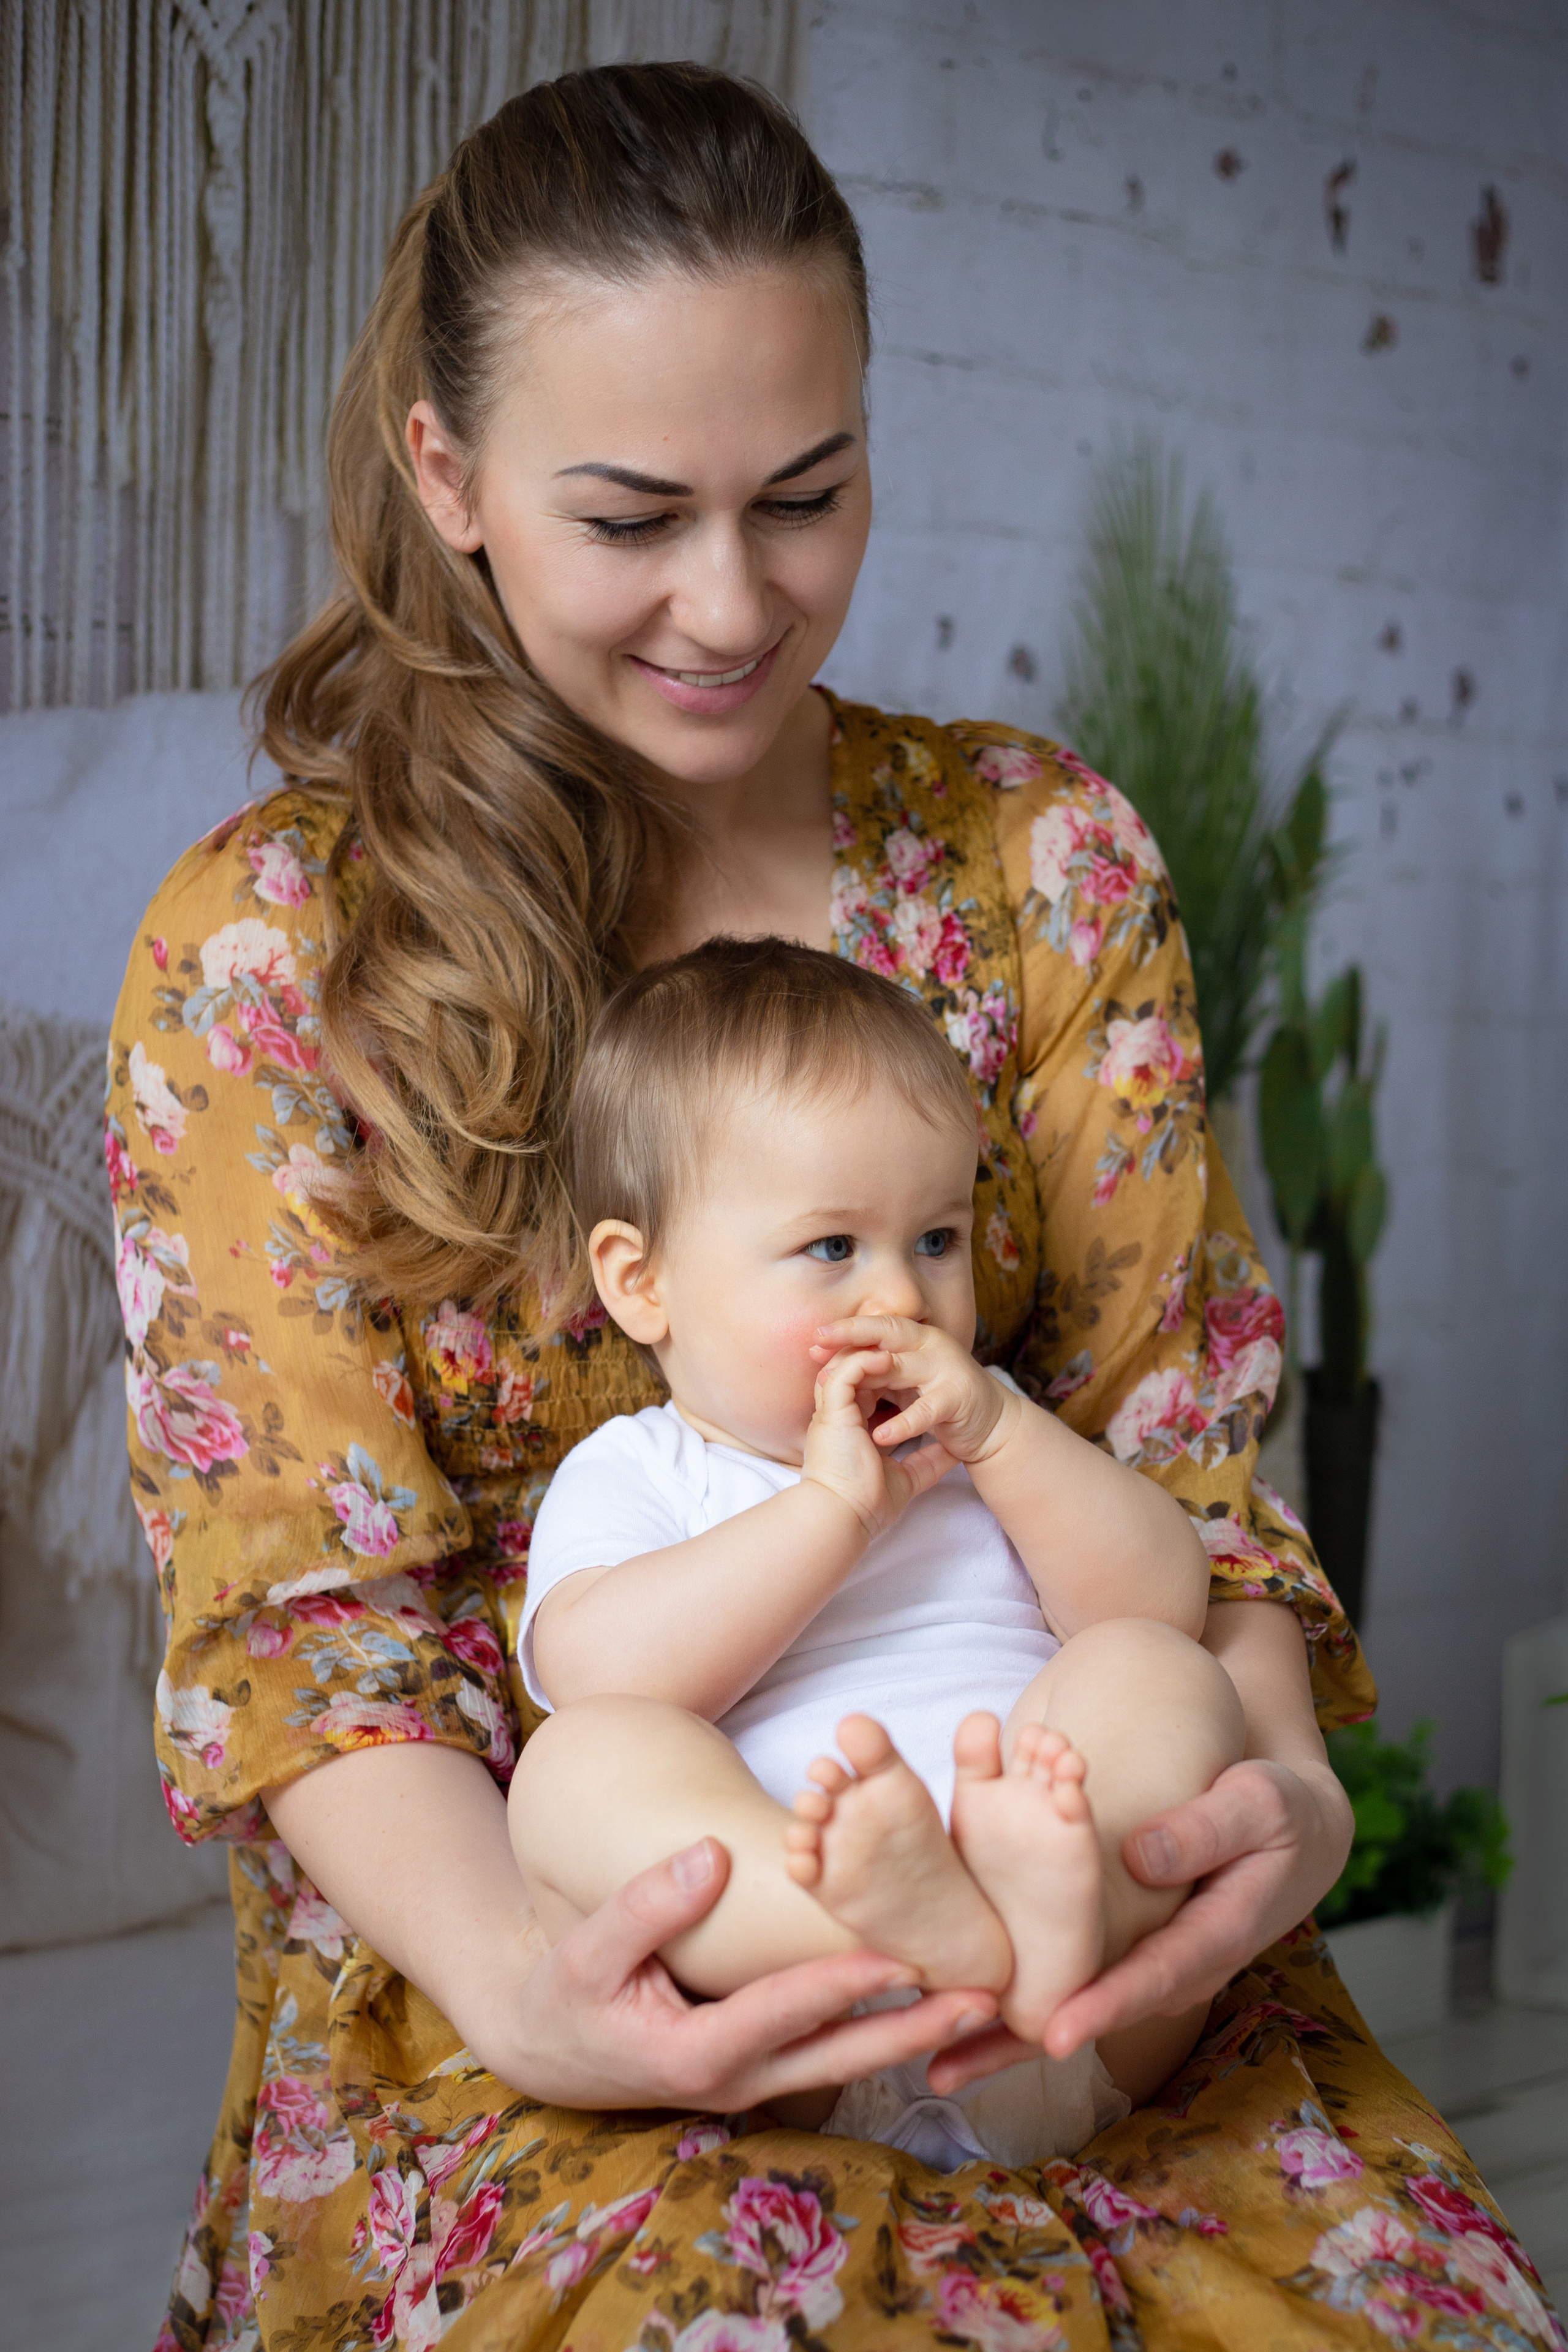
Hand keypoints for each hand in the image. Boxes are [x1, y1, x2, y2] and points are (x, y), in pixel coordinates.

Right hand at [479, 1835, 998, 2110]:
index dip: (842, 1987)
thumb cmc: (567, 1996)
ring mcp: (753, 2082)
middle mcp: (737, 2079)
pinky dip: (878, 2030)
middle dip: (912, 2030)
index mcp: (694, 2052)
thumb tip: (713, 1855)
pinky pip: (827, 2052)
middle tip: (980, 2000)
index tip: (899, 1957)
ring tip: (977, 2004)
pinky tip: (922, 2001)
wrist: (550, 2051)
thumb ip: (648, 1903)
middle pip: (838, 2057)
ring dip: (910, 2035)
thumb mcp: (588, 1949)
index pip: (783, 2013)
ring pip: (844, 2061)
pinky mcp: (761, 2069)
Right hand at [802, 1332, 960, 1538]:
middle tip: (902, 1342)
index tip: (912, 1367)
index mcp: (850, 1427)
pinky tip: (887, 1359)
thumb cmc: (869, 1504)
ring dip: (869, 1351)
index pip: (864, 1388)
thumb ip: (927, 1461)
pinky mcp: (831, 1413)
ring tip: (898, 1345)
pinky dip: (865, 1363)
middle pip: (852, 1370)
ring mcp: (832, 1412)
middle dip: (873, 1352)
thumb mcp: (908, 1478)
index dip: (885, 1374)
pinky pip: (845, 1374)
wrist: (846, 1518)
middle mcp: (838, 1415)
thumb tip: (954, 1452)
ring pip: (845, 1365)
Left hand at [809, 1316, 1015, 1471]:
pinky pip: (925, 1411)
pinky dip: (902, 1424)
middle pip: (887, 1335)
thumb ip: (878, 1370)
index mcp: (917, 1339)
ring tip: (834, 1387)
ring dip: (867, 1377)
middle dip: (850, 1338)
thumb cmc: (941, 1400)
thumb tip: (833, 1366)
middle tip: (818, 1344)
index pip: (878, 1328)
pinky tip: (879, 1436)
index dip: (846, 1330)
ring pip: (901, 1367)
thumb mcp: (907, 1381)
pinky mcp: (957, 1399)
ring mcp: (946, 1369)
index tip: (815, 1337)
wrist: (991, 1425)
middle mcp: (931, 1346)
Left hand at [926, 1757, 1352, 2095]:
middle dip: (1022, 2042)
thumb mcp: (1261, 1806)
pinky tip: (955, 2006)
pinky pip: (1064, 1972)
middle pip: (1093, 2011)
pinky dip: (1013, 1993)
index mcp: (1213, 1936)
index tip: (1051, 2032)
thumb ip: (1207, 1830)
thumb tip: (1140, 1857)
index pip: (1152, 1978)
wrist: (1288, 1828)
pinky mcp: (1118, 1945)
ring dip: (1003, 2036)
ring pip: (1068, 2002)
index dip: (1101, 2006)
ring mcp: (1141, 1960)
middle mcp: (1169, 1965)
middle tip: (951, 2066)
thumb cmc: (1277, 1810)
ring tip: (933, 2064)